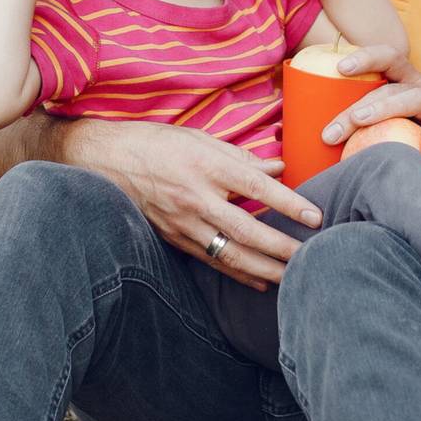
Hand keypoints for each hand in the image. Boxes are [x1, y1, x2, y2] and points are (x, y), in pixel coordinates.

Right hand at [80, 121, 326, 290]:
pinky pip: (212, 261)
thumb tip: (279, 165)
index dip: (289, 203)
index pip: (257, 187)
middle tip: (312, 256)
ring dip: (265, 269)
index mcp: (206, 165)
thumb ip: (241, 156)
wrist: (105, 161)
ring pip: (231, 254)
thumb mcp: (200, 139)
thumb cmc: (156, 143)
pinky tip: (260, 281)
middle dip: (283, 248)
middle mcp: (196, 197)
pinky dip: (239, 274)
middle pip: (247, 230)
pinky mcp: (174, 239)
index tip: (315, 216)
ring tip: (294, 277)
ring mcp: (183, 223)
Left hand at [318, 44, 420, 151]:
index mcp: (405, 82)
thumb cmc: (416, 133)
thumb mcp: (389, 120)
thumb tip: (295, 134)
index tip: (339, 67)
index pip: (386, 59)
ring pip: (417, 100)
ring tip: (363, 119)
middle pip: (391, 88)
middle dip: (359, 106)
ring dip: (388, 108)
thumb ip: (354, 122)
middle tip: (332, 131)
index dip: (365, 57)